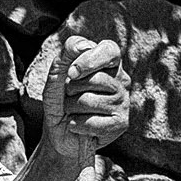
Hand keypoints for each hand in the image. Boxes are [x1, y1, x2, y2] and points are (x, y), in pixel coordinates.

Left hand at [42, 33, 130, 161]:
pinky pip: (92, 122)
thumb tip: (83, 46)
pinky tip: (78, 126)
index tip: (72, 72)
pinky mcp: (121, 123)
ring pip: (88, 101)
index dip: (89, 60)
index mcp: (109, 64)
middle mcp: (121, 81)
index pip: (109, 50)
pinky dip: (76, 125)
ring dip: (71, 109)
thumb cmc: (59, 102)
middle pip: (94, 79)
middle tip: (70, 97)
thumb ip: (66, 56)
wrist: (58, 134)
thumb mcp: (56, 77)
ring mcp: (124, 102)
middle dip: (71, 90)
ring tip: (74, 112)